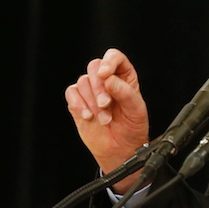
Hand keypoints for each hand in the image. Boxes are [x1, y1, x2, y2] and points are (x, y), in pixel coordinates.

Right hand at [65, 48, 149, 191]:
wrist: (120, 149)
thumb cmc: (132, 128)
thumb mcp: (136, 111)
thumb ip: (126, 93)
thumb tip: (110, 80)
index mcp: (124, 77)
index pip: (114, 57)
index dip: (109, 62)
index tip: (105, 74)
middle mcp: (106, 80)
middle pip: (94, 67)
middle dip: (98, 87)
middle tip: (106, 104)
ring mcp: (91, 91)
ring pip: (83, 82)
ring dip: (92, 102)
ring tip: (104, 118)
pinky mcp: (78, 102)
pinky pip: (71, 93)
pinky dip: (78, 104)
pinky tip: (88, 116)